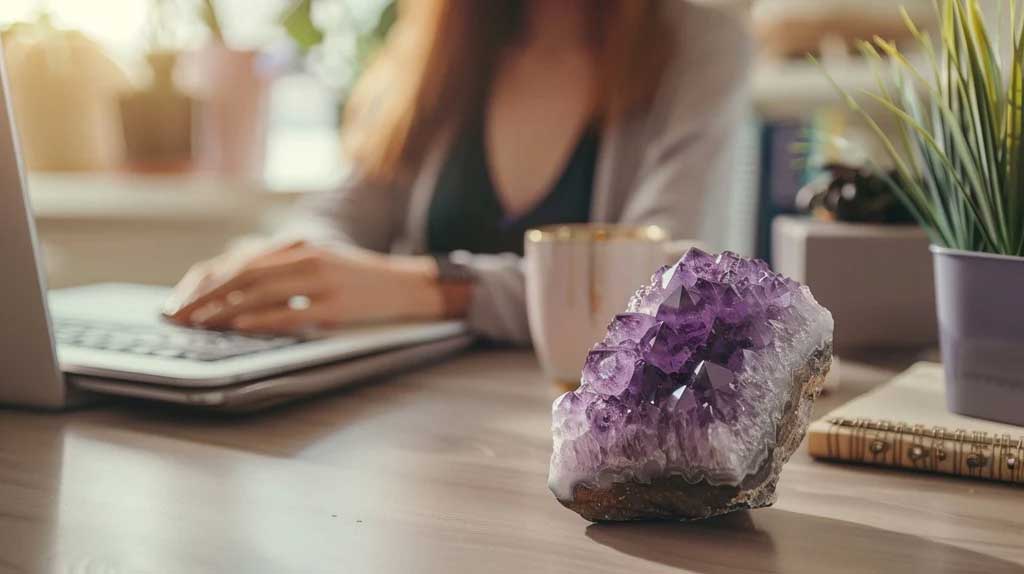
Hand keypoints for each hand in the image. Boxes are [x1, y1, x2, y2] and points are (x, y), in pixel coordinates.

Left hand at [163, 241, 443, 333]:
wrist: (405, 286)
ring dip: (223, 308)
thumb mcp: (316, 264)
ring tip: (197, 325)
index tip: (177, 305)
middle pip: (242, 274)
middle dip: (204, 298)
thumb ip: (279, 269)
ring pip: (261, 291)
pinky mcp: (337, 305)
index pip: (237, 262)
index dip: (203, 283)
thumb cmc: (356, 280)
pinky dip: (262, 318)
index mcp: (296, 247)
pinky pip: (292, 311)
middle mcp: (305, 257)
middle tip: (176, 319)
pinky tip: (238, 326)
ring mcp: (322, 280)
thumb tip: (229, 285)